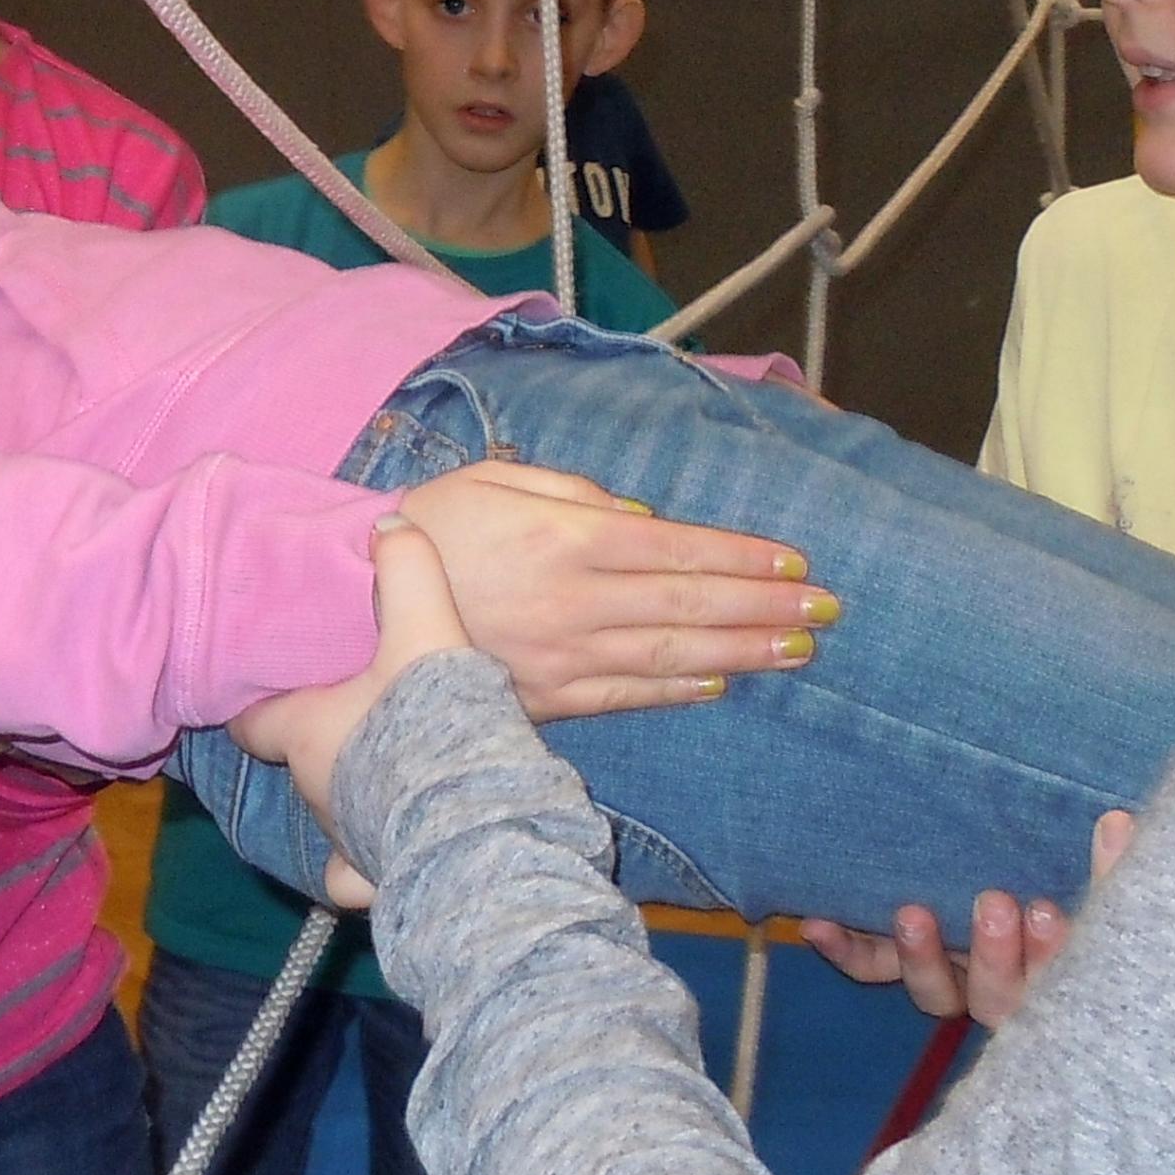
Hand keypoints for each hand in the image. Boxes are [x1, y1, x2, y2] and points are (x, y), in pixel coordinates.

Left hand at [230, 514, 477, 903]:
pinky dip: (364, 865)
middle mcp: (314, 788)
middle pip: (300, 758)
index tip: (272, 685)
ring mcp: (344, 837)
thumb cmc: (433, 721)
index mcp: (306, 731)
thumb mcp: (425, 628)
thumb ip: (408, 570)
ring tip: (388, 768)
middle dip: (321, 738)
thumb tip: (388, 522)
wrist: (476, 816)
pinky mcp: (376, 876)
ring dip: (353, 790)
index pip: (254, 718)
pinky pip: (356, 875)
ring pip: (334, 808)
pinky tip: (384, 855)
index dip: (259, 701)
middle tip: (354, 710)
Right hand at [393, 460, 833, 716]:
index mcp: (566, 538)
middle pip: (691, 606)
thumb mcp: (489, 477)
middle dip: (767, 607)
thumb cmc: (423, 525)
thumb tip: (642, 520)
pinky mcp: (544, 697)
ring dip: (743, 652)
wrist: (345, 605)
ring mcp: (563, 657)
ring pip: (672, 657)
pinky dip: (677, 692)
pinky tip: (720, 684)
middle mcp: (576, 601)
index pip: (679, 551)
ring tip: (800, 649)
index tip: (798, 563)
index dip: (743, 560)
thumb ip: (569, 490)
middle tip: (829, 609)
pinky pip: (624, 696)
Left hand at [798, 810, 1133, 1025]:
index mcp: (1060, 979)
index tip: (1049, 914)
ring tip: (912, 914)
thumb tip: (1121, 823)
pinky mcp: (899, 961)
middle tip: (997, 906)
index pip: (1060, 985)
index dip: (1054, 957)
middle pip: (998, 1000)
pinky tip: (816, 923)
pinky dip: (845, 950)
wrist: (1003, 869)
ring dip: (922, 958)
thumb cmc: (1062, 883)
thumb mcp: (1087, 881)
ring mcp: (951, 978)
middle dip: (996, 957)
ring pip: (934, 994)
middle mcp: (1005, 989)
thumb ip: (1109, 863)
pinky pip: (871, 969)